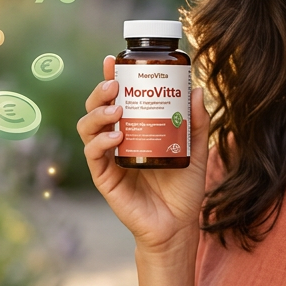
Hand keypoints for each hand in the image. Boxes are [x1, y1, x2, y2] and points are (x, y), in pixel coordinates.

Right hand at [77, 55, 209, 254]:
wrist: (178, 226)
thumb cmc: (184, 189)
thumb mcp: (196, 151)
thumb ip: (198, 124)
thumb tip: (197, 91)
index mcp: (134, 129)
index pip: (117, 98)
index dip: (111, 77)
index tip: (114, 59)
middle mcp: (117, 140)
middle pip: (96, 108)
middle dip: (99, 91)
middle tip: (114, 83)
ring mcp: (108, 159)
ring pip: (87, 128)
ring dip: (97, 113)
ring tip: (116, 107)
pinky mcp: (105, 178)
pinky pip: (94, 155)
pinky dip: (101, 141)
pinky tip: (117, 136)